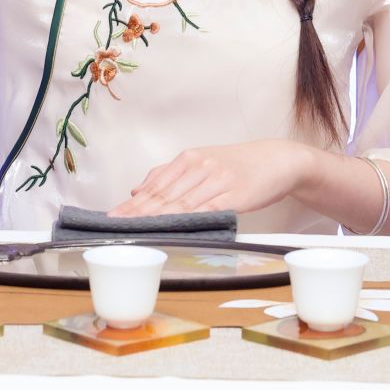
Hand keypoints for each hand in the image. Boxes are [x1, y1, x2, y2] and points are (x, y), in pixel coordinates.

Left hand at [106, 140, 313, 217]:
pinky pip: (207, 209)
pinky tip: (174, 228)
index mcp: (188, 158)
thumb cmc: (237, 166)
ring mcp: (217, 179)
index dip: (132, 203)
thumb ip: (171, 175)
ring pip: (181, 203)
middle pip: (163, 194)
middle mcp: (199, 166)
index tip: (113, 217)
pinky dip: (189, 220)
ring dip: (157, 218)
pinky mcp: (234, 194)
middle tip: (116, 226)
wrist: (276, 160)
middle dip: (137, 212)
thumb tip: (137, 189)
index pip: (154, 184)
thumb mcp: (202, 162)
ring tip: (137, 231)